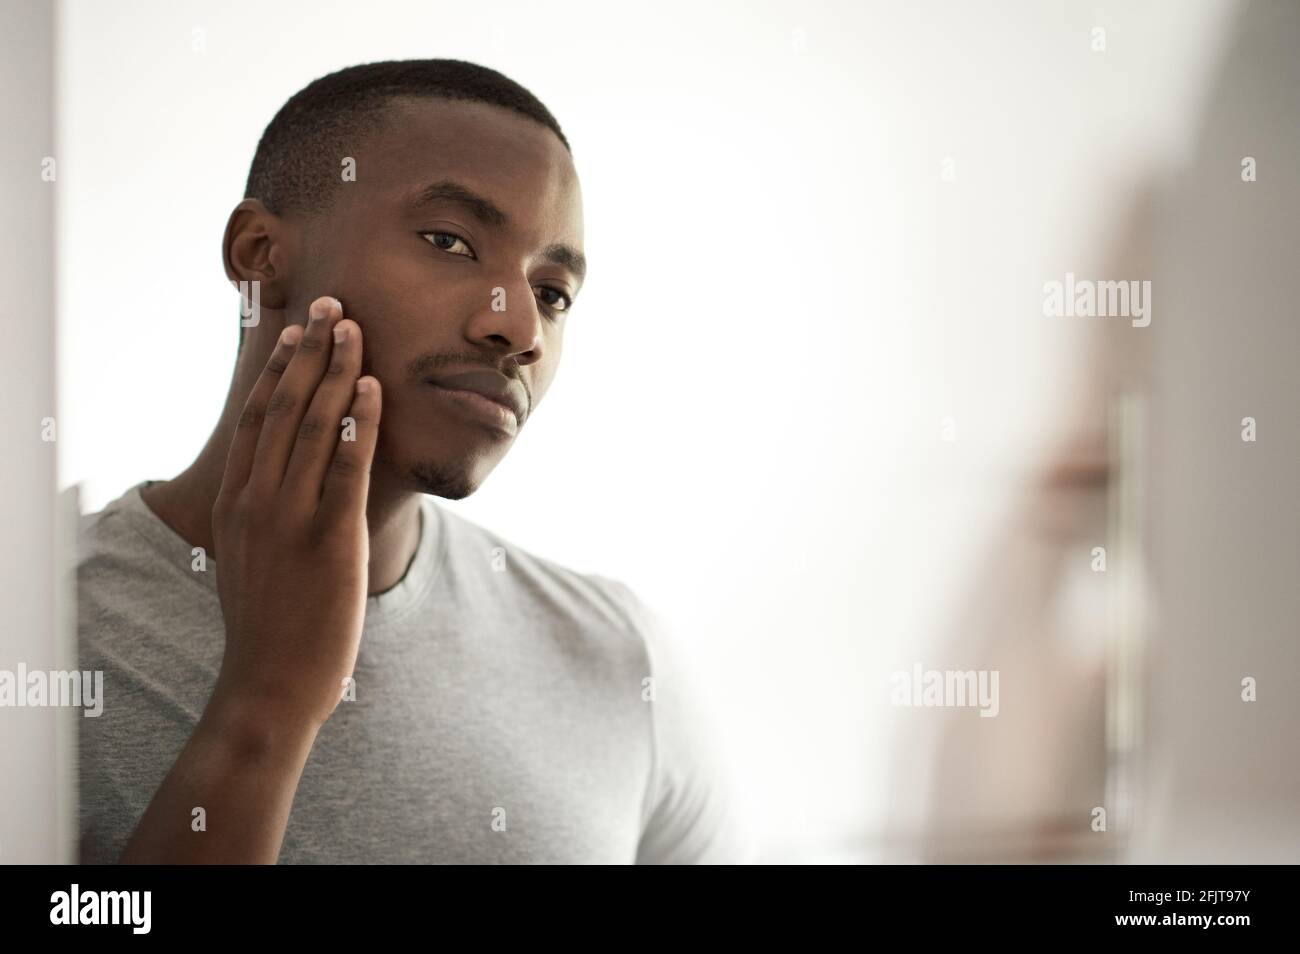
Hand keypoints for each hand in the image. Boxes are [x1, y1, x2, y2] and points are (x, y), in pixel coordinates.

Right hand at [210, 295, 380, 729]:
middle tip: (333, 305)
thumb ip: (259, 513)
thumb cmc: (268, 624)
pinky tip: (372, 386)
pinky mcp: (329, 538)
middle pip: (284, 405)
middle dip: (310, 349)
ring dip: (336, 368)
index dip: (278, 366)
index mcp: (236, 500)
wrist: (269, 684)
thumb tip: (278, 482)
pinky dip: (360, 420)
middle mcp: (257, 498)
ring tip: (355, 328)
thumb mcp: (248, 556)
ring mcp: (290, 517)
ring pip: (313, 424)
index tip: (297, 328)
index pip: (257, 415)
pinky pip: (346, 465)